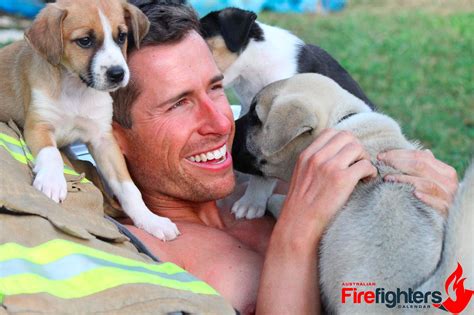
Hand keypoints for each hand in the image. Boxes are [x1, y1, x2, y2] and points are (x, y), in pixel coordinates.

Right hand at [278, 129, 376, 246]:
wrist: (298, 225)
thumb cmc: (301, 207)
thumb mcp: (300, 177)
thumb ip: (314, 164)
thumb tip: (335, 158)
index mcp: (306, 155)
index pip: (330, 133)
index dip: (343, 142)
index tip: (347, 156)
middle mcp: (317, 157)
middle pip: (347, 136)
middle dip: (356, 148)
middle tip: (357, 164)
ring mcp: (329, 167)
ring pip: (357, 148)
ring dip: (364, 159)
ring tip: (362, 173)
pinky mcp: (342, 180)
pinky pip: (365, 165)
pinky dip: (370, 171)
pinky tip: (366, 180)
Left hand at [378, 149, 457, 215]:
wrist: (451, 221)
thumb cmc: (437, 198)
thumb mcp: (434, 181)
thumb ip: (428, 167)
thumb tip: (425, 151)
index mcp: (446, 171)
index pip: (421, 156)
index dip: (399, 154)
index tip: (381, 156)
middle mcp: (448, 181)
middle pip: (420, 166)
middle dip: (397, 163)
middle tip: (380, 164)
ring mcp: (448, 196)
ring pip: (424, 183)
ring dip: (403, 179)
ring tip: (387, 178)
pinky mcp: (445, 210)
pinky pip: (435, 201)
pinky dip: (424, 197)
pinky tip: (412, 193)